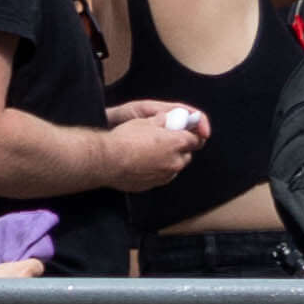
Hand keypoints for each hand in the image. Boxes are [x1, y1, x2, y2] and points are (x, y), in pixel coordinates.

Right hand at [91, 102, 206, 191]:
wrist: (107, 160)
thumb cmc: (124, 140)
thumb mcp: (143, 122)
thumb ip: (159, 121)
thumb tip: (164, 119)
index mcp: (176, 142)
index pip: (196, 139)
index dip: (191, 134)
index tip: (186, 132)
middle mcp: (175, 161)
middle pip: (187, 154)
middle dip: (180, 148)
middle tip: (166, 141)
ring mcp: (165, 175)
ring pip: (175, 167)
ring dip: (169, 160)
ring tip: (152, 153)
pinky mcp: (154, 184)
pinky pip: (162, 176)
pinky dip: (158, 170)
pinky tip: (144, 163)